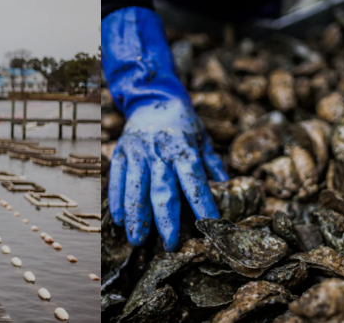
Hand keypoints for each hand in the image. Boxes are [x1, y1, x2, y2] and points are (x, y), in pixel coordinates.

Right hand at [108, 101, 226, 250]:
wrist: (152, 98)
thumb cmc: (183, 123)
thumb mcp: (203, 138)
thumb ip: (212, 163)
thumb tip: (226, 184)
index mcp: (184, 150)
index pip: (194, 182)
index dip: (202, 205)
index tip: (209, 226)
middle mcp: (160, 153)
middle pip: (162, 190)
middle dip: (165, 220)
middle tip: (169, 244)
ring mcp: (137, 153)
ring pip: (136, 189)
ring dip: (136, 216)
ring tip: (137, 239)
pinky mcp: (121, 153)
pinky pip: (117, 179)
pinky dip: (117, 200)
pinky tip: (119, 219)